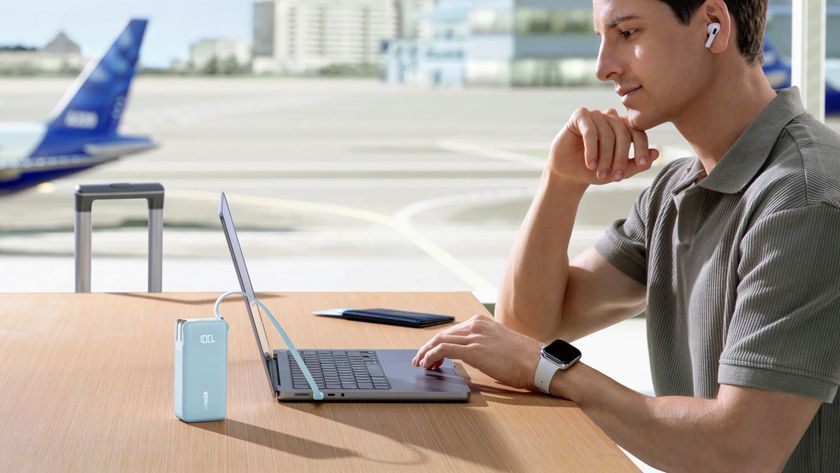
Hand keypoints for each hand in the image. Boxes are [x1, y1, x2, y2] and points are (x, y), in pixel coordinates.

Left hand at [411, 315, 542, 390]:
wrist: (539, 363)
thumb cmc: (526, 359)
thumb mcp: (501, 345)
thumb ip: (485, 345)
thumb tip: (471, 356)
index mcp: (483, 323)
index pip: (452, 330)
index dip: (437, 342)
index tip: (431, 352)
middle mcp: (476, 326)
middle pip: (442, 334)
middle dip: (428, 347)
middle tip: (420, 359)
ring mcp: (474, 337)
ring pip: (438, 341)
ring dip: (425, 353)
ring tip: (421, 365)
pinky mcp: (473, 350)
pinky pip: (442, 351)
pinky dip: (430, 357)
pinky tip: (427, 365)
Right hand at [549, 108, 659, 184]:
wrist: (568, 174)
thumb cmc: (594, 171)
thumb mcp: (617, 171)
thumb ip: (635, 164)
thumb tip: (656, 153)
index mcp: (623, 127)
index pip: (638, 132)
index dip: (641, 148)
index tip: (642, 165)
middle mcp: (611, 117)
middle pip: (623, 134)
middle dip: (620, 158)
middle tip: (615, 178)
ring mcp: (595, 114)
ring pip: (607, 134)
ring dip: (604, 157)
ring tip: (600, 174)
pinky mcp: (579, 116)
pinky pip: (590, 131)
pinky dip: (592, 149)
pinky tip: (590, 164)